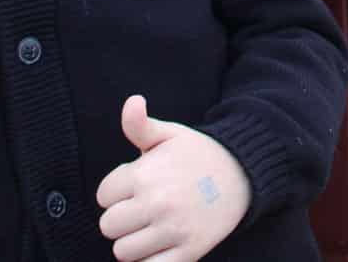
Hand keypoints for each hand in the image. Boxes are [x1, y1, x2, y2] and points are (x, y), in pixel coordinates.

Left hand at [95, 94, 249, 261]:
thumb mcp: (168, 134)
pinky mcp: (189, 251)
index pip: (103, 196)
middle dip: (121, 217)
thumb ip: (139, 124)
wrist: (243, 173)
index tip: (134, 187)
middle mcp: (156, 203)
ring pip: (123, 252)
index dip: (116, 191)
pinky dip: (150, 260)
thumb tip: (132, 102)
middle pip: (109, 226)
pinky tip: (160, 243)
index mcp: (145, 174)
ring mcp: (173, 230)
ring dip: (133, 241)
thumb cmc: (198, 153)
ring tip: (150, 225)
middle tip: (141, 208)